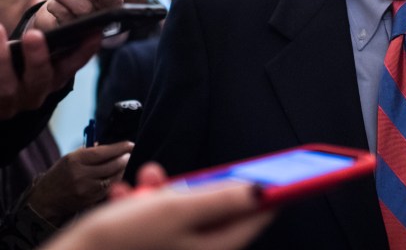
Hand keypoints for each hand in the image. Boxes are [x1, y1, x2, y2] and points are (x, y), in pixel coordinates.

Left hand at [0, 24, 98, 119]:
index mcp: (53, 81)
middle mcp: (35, 95)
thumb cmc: (17, 69)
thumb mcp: (36, 60)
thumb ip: (50, 46)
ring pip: (8, 86)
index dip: (85, 51)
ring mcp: (11, 103)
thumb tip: (75, 23)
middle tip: (33, 34)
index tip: (94, 33)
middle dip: (38, 57)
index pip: (73, 65)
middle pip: (40, 79)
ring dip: (3, 59)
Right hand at [26, 141, 133, 224]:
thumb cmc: (61, 174)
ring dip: (123, 170)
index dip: (120, 148)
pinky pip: (110, 188)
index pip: (104, 152)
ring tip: (126, 164)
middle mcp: (80, 174)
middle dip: (125, 158)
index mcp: (75, 160)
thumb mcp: (70, 158)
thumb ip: (91, 151)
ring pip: (114, 178)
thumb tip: (114, 147)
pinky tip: (120, 176)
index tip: (131, 145)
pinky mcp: (90, 200)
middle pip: (112, 165)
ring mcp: (86, 189)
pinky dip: (117, 181)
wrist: (46, 199)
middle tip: (130, 155)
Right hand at [41, 167, 274, 249]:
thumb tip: (260, 190)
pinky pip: (159, 220)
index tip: (276, 171)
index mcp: (212, 247)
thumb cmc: (120, 239)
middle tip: (187, 171)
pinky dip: (146, 204)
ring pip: (184, 211)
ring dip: (167, 191)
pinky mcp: (152, 247)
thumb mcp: (176, 208)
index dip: (266, 192)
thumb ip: (220, 197)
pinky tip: (127, 195)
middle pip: (217, 211)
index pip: (254, 219)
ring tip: (147, 179)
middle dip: (199, 185)